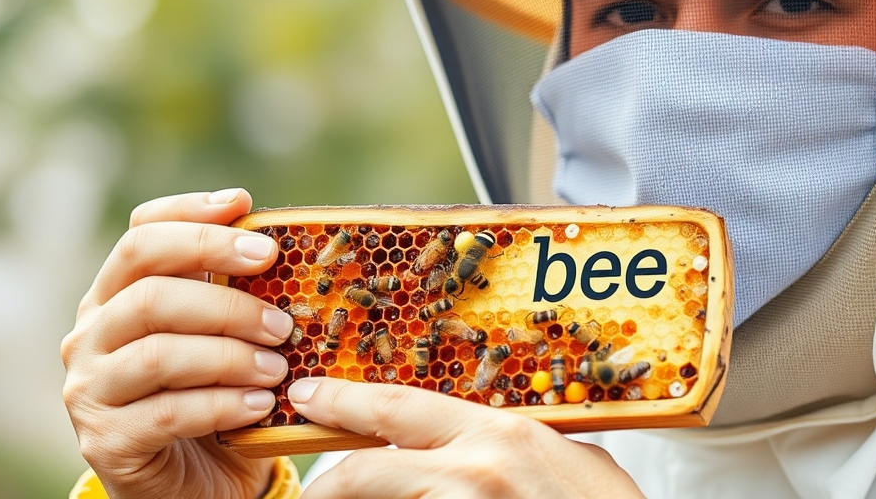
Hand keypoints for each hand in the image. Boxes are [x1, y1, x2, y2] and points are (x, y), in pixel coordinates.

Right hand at [61, 189, 291, 498]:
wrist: (195, 480)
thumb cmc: (216, 393)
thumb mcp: (225, 335)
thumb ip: (237, 288)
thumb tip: (276, 236)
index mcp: (117, 294)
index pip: (141, 235)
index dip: (192, 214)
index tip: (247, 208)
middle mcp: (91, 334)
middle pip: (150, 291)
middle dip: (227, 299)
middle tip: (283, 320)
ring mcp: (90, 389)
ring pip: (158, 354)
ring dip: (230, 356)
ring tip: (278, 367)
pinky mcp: (105, 442)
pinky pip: (166, 414)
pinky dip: (222, 404)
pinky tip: (260, 405)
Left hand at [287, 377, 645, 498]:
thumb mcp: (573, 460)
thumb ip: (520, 447)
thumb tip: (488, 443)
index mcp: (501, 434)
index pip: (400, 409)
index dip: (345, 403)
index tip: (309, 397)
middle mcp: (476, 470)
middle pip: (365, 471)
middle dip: (323, 478)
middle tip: (302, 480)